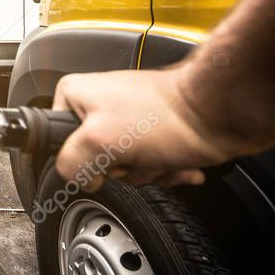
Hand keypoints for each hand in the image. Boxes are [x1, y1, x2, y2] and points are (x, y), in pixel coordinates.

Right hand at [52, 68, 233, 189]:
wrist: (218, 114)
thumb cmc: (167, 116)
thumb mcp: (99, 141)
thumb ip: (70, 163)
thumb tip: (77, 179)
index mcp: (75, 96)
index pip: (56, 144)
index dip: (83, 160)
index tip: (104, 156)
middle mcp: (98, 105)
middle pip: (92, 160)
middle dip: (122, 169)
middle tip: (135, 155)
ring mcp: (127, 119)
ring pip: (122, 168)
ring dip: (146, 172)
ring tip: (160, 155)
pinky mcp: (151, 134)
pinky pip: (146, 167)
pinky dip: (163, 171)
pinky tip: (174, 160)